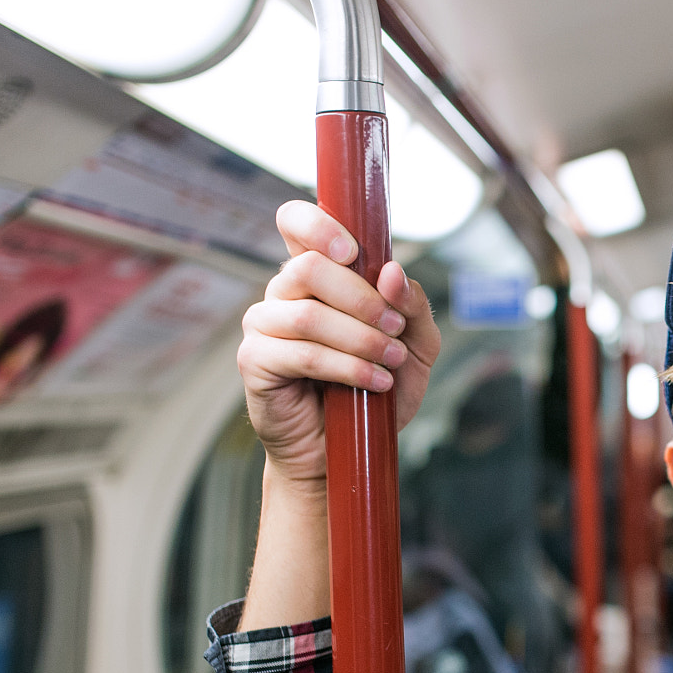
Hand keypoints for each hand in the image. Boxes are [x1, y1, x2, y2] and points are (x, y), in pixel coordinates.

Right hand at [237, 200, 441, 490]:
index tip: (353, 250)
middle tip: (394, 329)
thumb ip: (413, 305)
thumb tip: (391, 272)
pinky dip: (345, 366)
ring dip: (360, 337)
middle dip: (362, 299)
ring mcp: (263, 325)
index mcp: (317, 276)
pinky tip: (373, 382)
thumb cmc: (377, 389)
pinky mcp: (256, 361)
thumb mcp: (416, 346)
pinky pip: (301, 353)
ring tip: (390, 360)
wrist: (349, 449)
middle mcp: (283, 293)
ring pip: (307, 314)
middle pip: (308, 267)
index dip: (318, 224)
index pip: (295, 223)